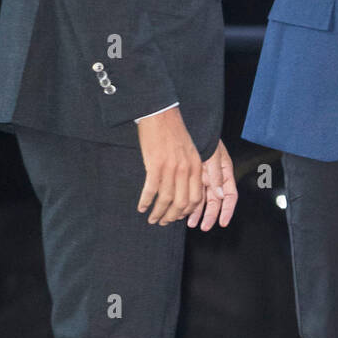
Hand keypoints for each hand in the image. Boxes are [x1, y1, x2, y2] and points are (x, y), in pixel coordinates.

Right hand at [137, 106, 203, 225]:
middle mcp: (185, 170)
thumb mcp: (190, 151)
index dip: (186, 211)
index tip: (178, 216)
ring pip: (166, 200)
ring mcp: (171, 168)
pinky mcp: (155, 165)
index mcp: (196, 167)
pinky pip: (151, 190)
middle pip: (181, 203)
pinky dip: (145, 201)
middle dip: (171, 217)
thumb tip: (194, 188)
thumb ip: (193, 170)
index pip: (196, 198)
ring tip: (151, 219)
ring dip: (158, 213)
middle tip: (162, 222)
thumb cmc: (173, 132)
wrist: (160, 114)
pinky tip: (141, 207)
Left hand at [188, 139, 238, 230]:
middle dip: (210, 215)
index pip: (230, 195)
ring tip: (190, 223)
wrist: (189, 128)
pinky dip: (188, 203)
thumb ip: (216, 175)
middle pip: (216, 201)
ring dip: (197, 212)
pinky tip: (182, 211)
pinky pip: (192, 193)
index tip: (222, 222)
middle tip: (203, 227)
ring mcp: (204, 177)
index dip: (228, 210)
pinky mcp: (192, 176)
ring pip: (203, 199)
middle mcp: (216, 177)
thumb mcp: (212, 156)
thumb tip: (221, 195)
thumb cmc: (204, 138)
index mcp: (225, 172)